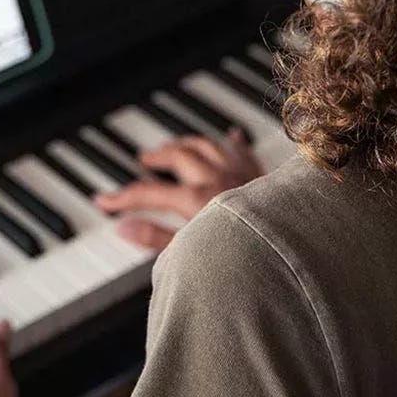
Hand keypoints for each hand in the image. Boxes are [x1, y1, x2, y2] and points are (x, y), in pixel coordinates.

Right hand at [95, 127, 262, 249]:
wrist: (294, 252)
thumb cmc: (246, 259)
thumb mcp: (191, 256)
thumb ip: (155, 240)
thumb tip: (123, 228)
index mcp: (196, 199)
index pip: (148, 192)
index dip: (122, 197)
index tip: (103, 200)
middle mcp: (218, 179)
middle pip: (179, 155)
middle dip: (158, 155)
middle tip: (145, 159)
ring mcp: (242, 174)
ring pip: (209, 145)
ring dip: (189, 143)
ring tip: (176, 145)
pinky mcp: (264, 178)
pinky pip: (245, 151)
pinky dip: (234, 143)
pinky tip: (232, 136)